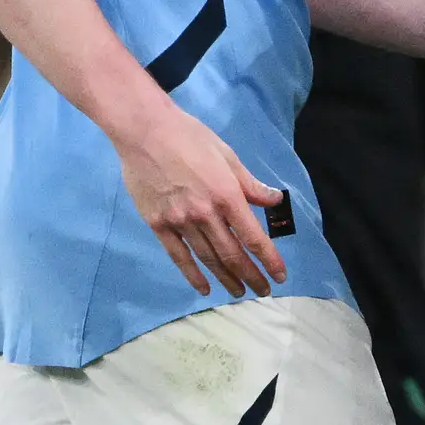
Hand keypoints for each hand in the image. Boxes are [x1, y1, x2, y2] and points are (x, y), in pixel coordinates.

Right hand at [118, 100, 287, 297]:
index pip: (253, 237)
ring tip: (239, 292)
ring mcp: (180, 222)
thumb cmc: (189, 137)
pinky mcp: (158, 225)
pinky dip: (192, 275)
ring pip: (208, 259)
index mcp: (227, 196)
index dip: (269, 260)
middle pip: (232, 254)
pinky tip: (204, 288)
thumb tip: (275, 201)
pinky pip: (178, 256)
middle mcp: (206, 214)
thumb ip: (250, 184)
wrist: (144, 132)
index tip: (280, 276)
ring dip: (226, 279)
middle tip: (263, 292)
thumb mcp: (227, 155)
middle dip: (251, 276)